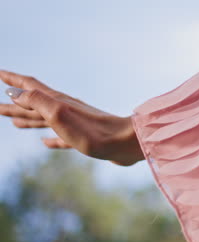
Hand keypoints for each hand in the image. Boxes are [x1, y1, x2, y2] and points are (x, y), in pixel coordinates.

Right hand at [0, 70, 144, 165]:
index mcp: (57, 102)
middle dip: (13, 104)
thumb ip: (37, 101)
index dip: (12, 79)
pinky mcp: (84, 140)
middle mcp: (65, 110)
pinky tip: (45, 143)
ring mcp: (75, 125)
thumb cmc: (93, 131)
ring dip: (27, 119)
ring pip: (45, 120)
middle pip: (33, 105)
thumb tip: (14, 93)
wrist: (125, 144)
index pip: (29, 87)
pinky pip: (61, 138)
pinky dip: (50, 140)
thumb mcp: (59, 114)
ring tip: (13, 122)